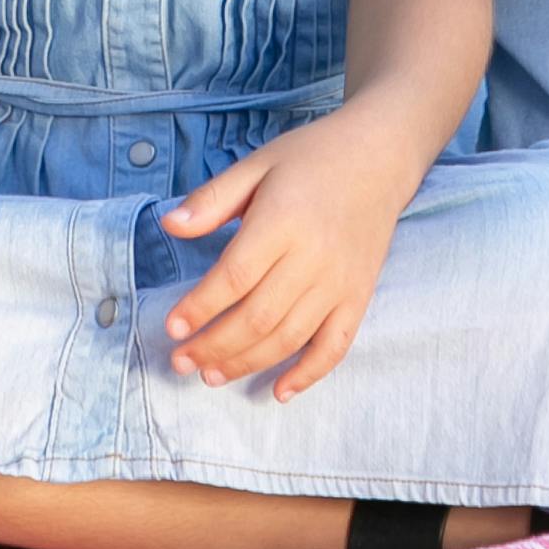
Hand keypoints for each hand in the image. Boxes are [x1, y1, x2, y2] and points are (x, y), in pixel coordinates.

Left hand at [159, 115, 410, 398]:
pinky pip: (336, 346)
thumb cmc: (311, 159)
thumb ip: (213, 198)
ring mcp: (340, 282)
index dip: (200, 307)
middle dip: (214, 346)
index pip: (234, 277)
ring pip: (289, 337)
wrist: (379, 157)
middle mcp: (313, 258)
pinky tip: (278, 391)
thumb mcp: (256, 164)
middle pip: (258, 317)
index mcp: (282, 221)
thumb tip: (169, 224)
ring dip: (247, 363)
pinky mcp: (360, 296)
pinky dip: (308, 374)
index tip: (172, 328)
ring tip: (211, 375)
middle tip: (180, 361)